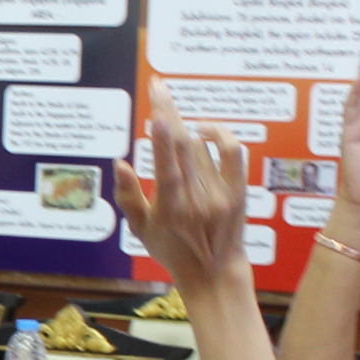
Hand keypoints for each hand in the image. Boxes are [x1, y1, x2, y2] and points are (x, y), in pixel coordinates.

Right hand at [119, 89, 249, 286]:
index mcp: (170, 209)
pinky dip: (219, 134)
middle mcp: (197, 199)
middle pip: (185, 145)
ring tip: (176, 129)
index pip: (168, 167)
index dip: (163, 137)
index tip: (158, 110)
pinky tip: (204, 129)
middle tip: (158, 87)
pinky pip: (232, 151)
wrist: (214, 272)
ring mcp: (221, 194)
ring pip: (202, 146)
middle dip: (170, 112)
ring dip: (187, 130)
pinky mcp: (238, 190)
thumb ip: (128, 195)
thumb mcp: (140, 229)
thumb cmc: (171, 250)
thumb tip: (121, 162)